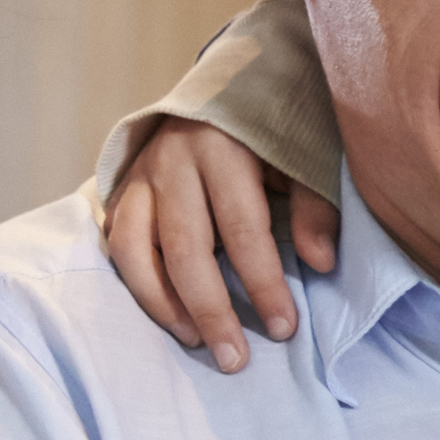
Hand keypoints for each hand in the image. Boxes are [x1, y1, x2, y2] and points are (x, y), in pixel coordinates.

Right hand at [102, 115, 340, 371]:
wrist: (225, 80)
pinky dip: (137, 282)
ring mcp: (141, 175)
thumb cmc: (272, 126)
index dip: (263, 283)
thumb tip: (320, 263)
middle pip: (187, 250)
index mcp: (223, 147)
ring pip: (136, 251)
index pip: (243, 228)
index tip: (284, 328)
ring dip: (163, 304)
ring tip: (194, 340)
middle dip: (212, 311)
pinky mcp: (122, 188)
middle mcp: (172, 160)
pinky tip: (165, 312)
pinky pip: (118, 244)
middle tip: (235, 359)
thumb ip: (314, 206)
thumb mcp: (303, 153)